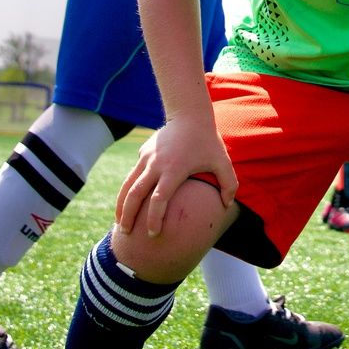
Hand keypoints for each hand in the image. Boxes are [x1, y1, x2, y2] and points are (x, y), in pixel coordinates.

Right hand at [117, 117, 236, 237]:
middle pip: (136, 194)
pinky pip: (132, 175)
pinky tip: (126, 205)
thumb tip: (226, 205)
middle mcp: (156, 164)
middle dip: (129, 216)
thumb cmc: (208, 141)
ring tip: (119, 223)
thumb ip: (229, 184)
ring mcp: (146, 158)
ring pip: (128, 185)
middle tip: (125, 233)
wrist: (189, 114)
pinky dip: (126, 191)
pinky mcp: (142, 153)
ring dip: (121, 205)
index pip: (159, 199)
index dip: (154, 218)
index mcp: (175, 169)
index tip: (153, 233)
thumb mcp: (222, 161)